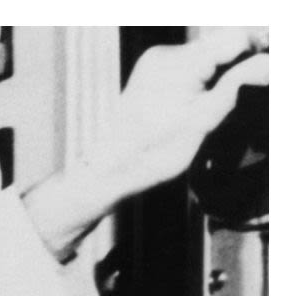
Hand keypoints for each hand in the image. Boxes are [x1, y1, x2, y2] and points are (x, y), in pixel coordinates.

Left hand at [28, 30, 269, 256]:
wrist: (109, 169)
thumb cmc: (153, 152)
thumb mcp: (206, 118)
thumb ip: (240, 84)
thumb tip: (270, 62)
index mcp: (179, 62)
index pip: (236, 38)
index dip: (262, 46)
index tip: (274, 67)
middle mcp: (165, 54)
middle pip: (222, 44)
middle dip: (245, 59)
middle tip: (261, 83)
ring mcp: (156, 61)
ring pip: (208, 53)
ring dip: (226, 68)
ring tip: (234, 94)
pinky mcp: (151, 71)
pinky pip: (190, 63)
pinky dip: (207, 74)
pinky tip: (211, 95)